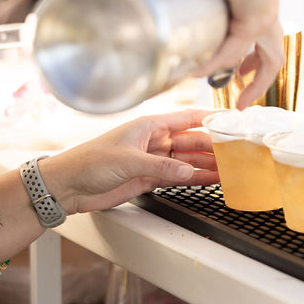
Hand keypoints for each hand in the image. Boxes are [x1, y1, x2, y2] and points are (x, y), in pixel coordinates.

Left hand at [40, 109, 218, 213]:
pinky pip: (178, 177)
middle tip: (237, 152)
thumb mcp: (128, 161)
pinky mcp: (149, 179)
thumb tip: (189, 172)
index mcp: (150, 125)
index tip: (233, 119)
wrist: (67, 186)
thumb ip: (162, 168)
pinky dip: (194, 179)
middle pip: (193, 141)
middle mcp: (155, 140)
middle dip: (214, 146)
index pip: (188, 118)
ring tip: (231, 169)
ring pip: (188, 161)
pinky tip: (210, 180)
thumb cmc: (89, 162)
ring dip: (208, 165)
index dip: (212, 118)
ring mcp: (153, 160)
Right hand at [196, 0, 283, 107]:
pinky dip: (217, 62)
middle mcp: (263, 6)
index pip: (256, 25)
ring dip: (256, 80)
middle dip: (259, 69)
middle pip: (271, 45)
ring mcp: (264, 15)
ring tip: (241, 102)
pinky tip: (198, 74)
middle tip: (241, 85)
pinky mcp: (255, 19)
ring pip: (270, 56)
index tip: (230, 58)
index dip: (246, 46)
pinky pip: (236, 48)